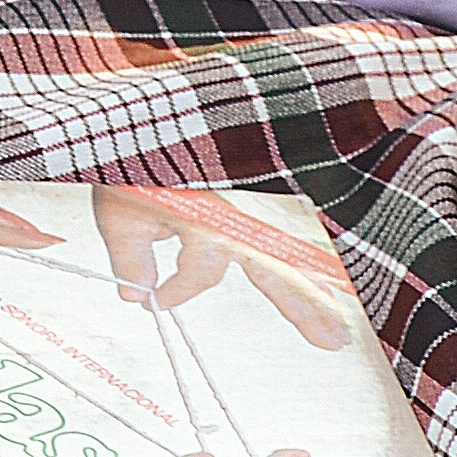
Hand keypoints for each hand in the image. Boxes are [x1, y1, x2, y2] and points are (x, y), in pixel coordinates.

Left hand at [88, 186, 367, 351]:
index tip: (155, 298)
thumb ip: (131, 260)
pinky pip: (282, 235)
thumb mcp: (120, 212)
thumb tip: (138, 296)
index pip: (201, 274)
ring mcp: (250, 203)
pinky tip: (326, 283)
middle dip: (305, 306)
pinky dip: (302, 262)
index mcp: (206, 219)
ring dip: (314, 290)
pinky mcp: (252, 195)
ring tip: (337, 329)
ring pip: (289, 254)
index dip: (176, 291)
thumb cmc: (133, 159)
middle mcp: (237, 214)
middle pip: (278, 268)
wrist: (145, 115)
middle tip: (333, 341)